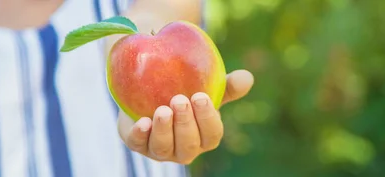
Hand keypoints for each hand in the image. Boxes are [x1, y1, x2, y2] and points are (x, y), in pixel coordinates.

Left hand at [117, 70, 253, 163]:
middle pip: (189, 146)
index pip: (211, 136)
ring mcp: (160, 149)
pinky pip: (138, 144)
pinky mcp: (137, 143)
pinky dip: (141, 135)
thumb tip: (247, 78)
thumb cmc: (185, 92)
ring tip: (162, 109)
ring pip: (164, 149)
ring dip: (164, 130)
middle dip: (185, 124)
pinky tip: (143, 122)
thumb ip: (225, 85)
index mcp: (204, 137)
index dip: (207, 119)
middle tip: (180, 99)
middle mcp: (183, 148)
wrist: (148, 92)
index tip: (201, 97)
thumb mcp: (204, 87)